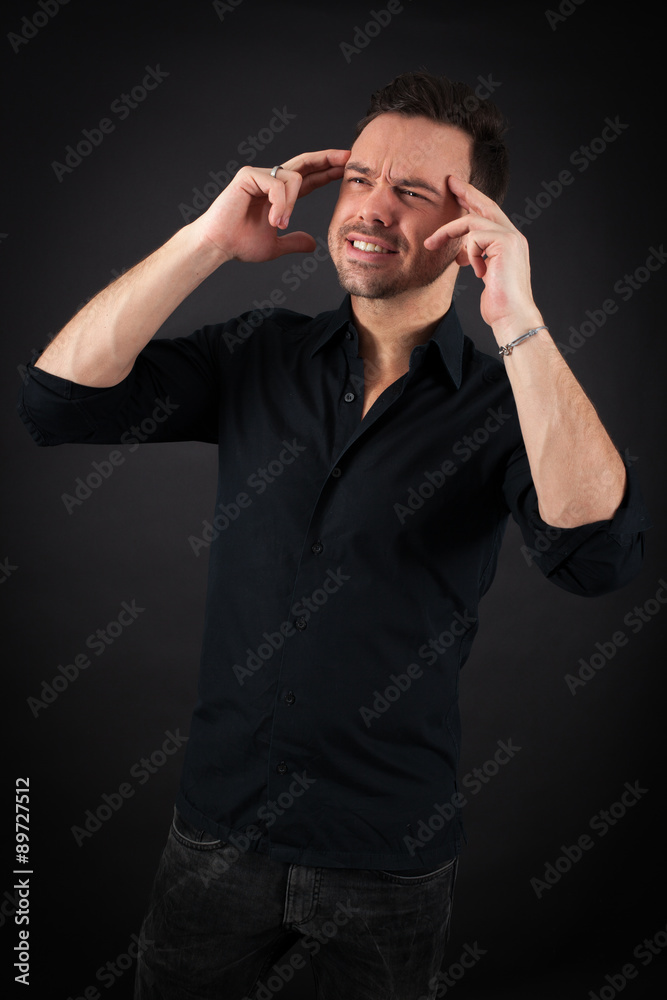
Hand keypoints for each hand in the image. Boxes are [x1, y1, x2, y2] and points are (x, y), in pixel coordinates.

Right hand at [192, 149, 350, 262]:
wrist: (218, 245)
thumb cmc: (240, 244)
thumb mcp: (275, 245)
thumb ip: (294, 242)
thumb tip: (314, 244)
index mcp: (278, 194)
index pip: (308, 178)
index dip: (327, 172)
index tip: (346, 169)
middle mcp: (270, 180)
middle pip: (304, 163)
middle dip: (327, 159)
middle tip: (348, 158)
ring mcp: (259, 175)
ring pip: (294, 179)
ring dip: (291, 205)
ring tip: (279, 225)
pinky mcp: (249, 175)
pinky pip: (277, 185)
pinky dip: (280, 204)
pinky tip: (274, 220)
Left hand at [424, 176, 542, 335]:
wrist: (513, 318)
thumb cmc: (499, 304)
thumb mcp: (485, 275)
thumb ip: (478, 258)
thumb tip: (461, 251)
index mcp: (509, 242)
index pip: (489, 214)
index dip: (473, 201)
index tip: (456, 192)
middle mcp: (513, 235)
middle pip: (486, 205)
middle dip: (466, 192)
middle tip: (449, 181)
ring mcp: (511, 238)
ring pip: (473, 221)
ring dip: (448, 232)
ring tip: (431, 244)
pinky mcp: (506, 243)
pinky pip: (475, 236)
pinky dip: (469, 252)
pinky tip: (477, 271)